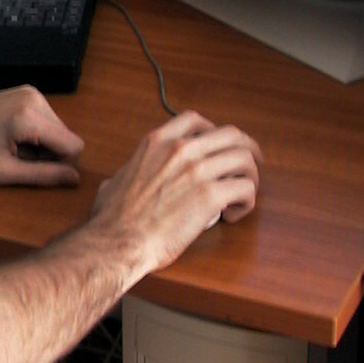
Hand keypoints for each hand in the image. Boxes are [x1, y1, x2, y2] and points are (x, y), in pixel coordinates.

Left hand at [0, 86, 83, 186]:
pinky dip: (36, 132)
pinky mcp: (28, 92)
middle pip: (67, 136)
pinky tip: (13, 136)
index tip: (35, 169)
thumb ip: (43, 176)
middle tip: (19, 158)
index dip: (61, 164)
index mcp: (30, 117)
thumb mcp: (4, 172)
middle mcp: (35, 99)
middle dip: (49, 153)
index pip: (74, 145)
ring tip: (14, 147)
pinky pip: (47, 118)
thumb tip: (74, 178)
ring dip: (42, 144)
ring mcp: (32, 92)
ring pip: (58, 128)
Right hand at [88, 111, 261, 275]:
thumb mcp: (116, 180)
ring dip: (249, 176)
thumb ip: (129, 172)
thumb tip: (122, 179)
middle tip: (248, 165)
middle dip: (245, 149)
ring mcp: (198, 170)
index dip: (214, 131)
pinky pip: (245, 189)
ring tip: (242, 194)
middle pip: (230, 134)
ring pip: (244, 159)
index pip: (195, 120)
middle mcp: (181, 149)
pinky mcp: (211, 196)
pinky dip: (246, 201)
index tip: (219, 145)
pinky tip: (233, 214)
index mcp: (158, 142)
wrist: (118, 241)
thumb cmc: (114, 219)